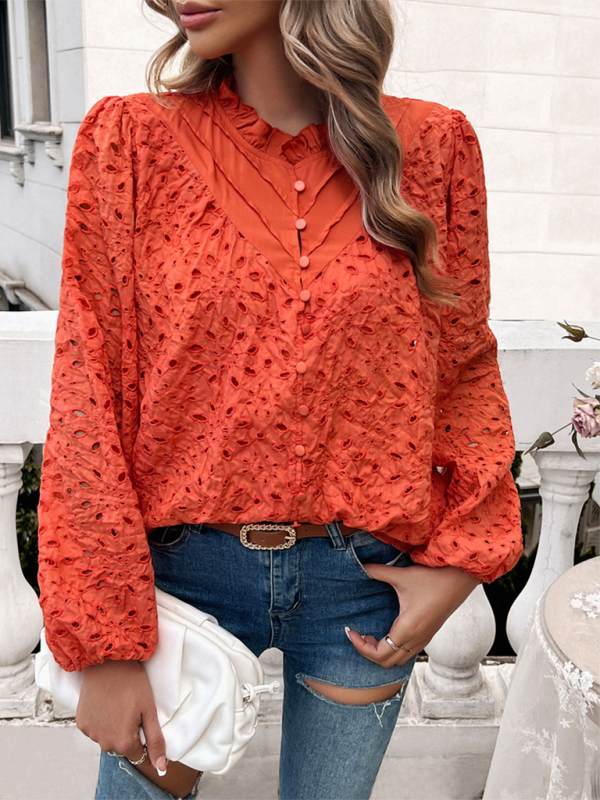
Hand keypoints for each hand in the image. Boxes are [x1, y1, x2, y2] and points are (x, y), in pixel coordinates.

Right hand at [77, 659, 200, 796]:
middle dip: (128, 732)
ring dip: (114, 727)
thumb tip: (161, 767)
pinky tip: (105, 703)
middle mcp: (103, 743)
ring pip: (108, 737)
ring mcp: (90, 733)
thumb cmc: (131, 682)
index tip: (142, 718)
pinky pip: (95, 728)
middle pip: (122, 747)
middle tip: (131, 707)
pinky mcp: (81, 722)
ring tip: (118, 703)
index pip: (138, 753)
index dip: (143, 737)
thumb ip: (155, 741)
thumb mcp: (149, 710)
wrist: (107, 662)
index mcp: (122, 742)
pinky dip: (101, 720)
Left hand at [346, 563, 481, 666]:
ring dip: (382, 652)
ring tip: (371, 635)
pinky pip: (408, 653)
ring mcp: (424, 639)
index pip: (379, 654)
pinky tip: (388, 632)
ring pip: (399, 660)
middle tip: (359, 634)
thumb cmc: (433, 578)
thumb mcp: (402, 575)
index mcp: (407, 629)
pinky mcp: (429, 635)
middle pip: (387, 662)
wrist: (460, 579)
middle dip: (368, 652)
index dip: (361, 647)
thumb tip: (360, 566)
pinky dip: (394, 650)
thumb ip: (378, 571)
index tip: (351, 632)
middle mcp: (416, 639)